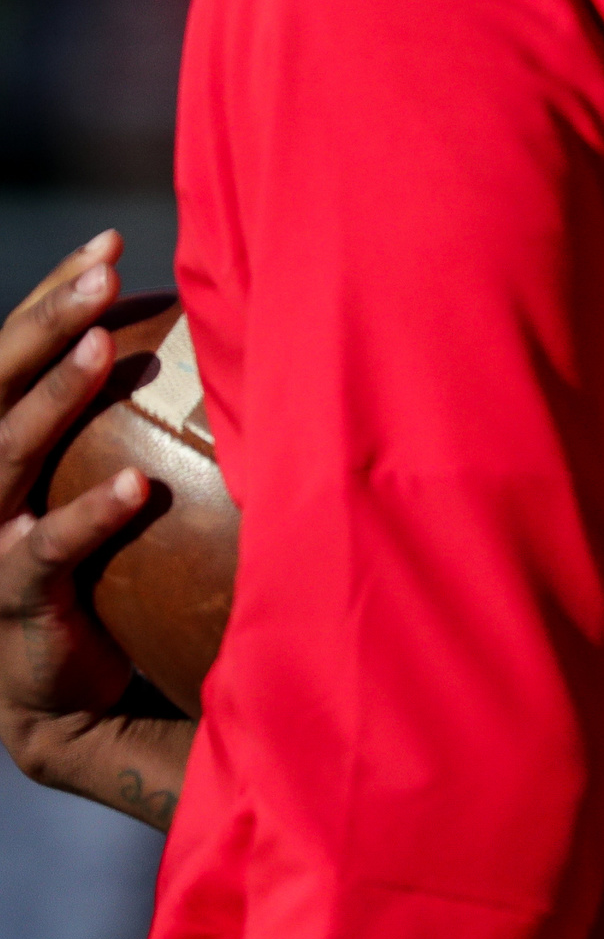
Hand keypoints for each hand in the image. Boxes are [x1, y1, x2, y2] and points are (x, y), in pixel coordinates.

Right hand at [0, 234, 194, 827]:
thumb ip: (157, 432)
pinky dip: (87, 517)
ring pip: (6, 455)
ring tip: (103, 350)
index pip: (16, 355)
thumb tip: (245, 351)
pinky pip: (46, 554)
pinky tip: (136, 486)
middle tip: (100, 274)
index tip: (110, 242)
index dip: (53, 297)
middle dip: (47, 325)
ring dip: (53, 399)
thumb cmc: (106, 577)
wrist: (70, 696)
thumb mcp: (125, 493)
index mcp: (5, 449)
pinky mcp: (14, 605)